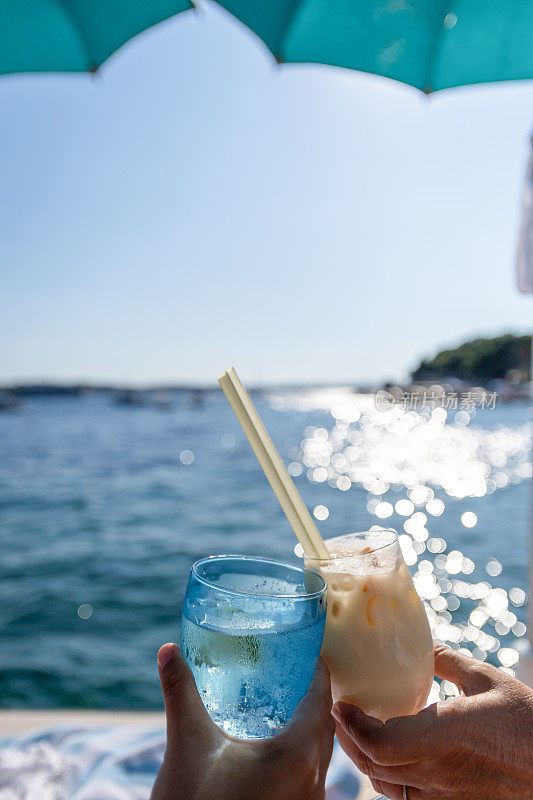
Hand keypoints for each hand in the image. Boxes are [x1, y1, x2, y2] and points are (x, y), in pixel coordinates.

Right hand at [150, 643, 334, 799]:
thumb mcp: (187, 743)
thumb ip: (180, 691)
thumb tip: (168, 649)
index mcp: (296, 756)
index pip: (320, 699)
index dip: (316, 671)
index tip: (307, 650)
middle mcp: (313, 781)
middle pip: (325, 725)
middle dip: (312, 695)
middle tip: (292, 670)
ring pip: (320, 754)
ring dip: (309, 725)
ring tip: (284, 702)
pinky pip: (312, 776)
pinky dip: (303, 753)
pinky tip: (276, 745)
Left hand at [332, 643, 532, 799]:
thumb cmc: (525, 722)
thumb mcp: (488, 680)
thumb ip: (448, 661)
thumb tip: (422, 645)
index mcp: (444, 736)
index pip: (380, 744)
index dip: (352, 727)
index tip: (340, 705)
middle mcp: (438, 772)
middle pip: (374, 766)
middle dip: (349, 739)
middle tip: (342, 713)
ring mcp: (444, 795)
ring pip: (386, 786)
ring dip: (365, 759)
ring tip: (358, 732)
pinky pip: (406, 798)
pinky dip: (388, 777)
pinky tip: (390, 757)